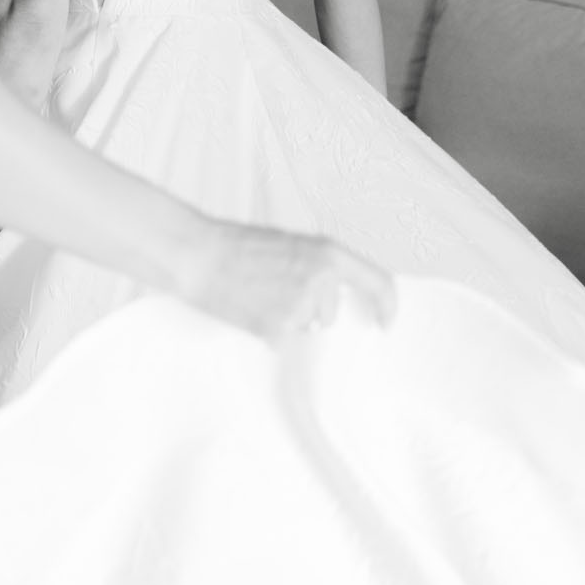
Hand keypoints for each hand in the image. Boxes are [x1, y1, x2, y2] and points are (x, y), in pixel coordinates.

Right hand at [182, 218, 396, 340]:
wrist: (197, 255)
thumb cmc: (236, 246)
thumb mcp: (289, 243)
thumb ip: (318, 265)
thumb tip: (336, 294)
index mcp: (327, 252)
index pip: (378, 282)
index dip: (386, 305)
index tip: (384, 321)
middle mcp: (320, 279)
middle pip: (330, 314)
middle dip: (310, 312)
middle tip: (276, 294)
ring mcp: (300, 306)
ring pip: (305, 328)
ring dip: (288, 322)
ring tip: (258, 299)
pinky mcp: (278, 329)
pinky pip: (283, 341)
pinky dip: (269, 332)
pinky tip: (249, 311)